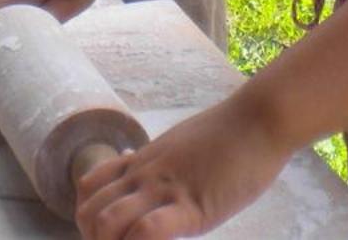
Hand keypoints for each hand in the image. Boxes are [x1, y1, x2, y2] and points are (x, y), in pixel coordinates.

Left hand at [74, 97, 292, 239]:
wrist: (259, 119)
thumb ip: (156, 160)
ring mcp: (166, 189)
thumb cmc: (228, 133)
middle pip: (89, 212)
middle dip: (96, 239)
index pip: (88, 188)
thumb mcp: (179, 144)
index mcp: (141, 161)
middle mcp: (144, 175)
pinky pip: (148, 230)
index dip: (90, 217)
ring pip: (108, 222)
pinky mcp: (193, 206)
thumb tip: (137, 166)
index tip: (110, 232)